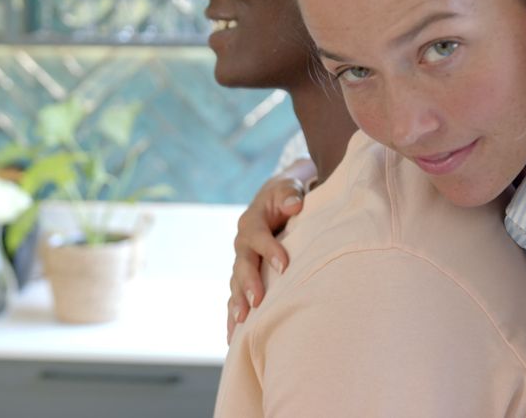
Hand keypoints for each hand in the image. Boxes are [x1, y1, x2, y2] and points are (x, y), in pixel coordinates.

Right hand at [227, 159, 314, 343]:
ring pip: (235, 284)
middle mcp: (242, 244)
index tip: (284, 266)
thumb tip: (294, 205)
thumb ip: (290, 194)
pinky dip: (232, 316)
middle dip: (247, 284)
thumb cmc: (286, 194)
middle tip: (256, 301)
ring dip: (237, 303)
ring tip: (240, 323)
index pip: (258, 237)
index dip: (270, 250)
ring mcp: (242, 261)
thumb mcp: (289, 187)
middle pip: (242, 265)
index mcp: (252, 222)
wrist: (274, 201)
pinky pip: (235, 297)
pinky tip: (231, 337)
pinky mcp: (244, 276)